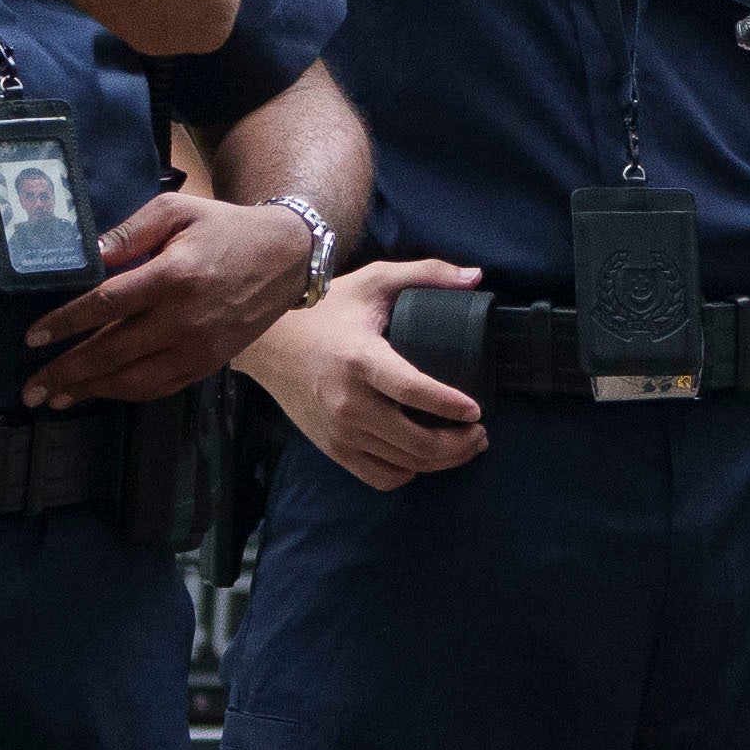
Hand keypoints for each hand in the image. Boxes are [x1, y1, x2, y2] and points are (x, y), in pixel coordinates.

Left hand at [14, 180, 323, 402]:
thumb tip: (85, 258)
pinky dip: (126, 394)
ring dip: (91, 391)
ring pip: (133, 380)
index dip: (64, 324)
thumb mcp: (176, 212)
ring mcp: (198, 347)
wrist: (286, 257)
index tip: (32, 339)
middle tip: (30, 389)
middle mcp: (184, 319)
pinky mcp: (209, 363)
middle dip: (65, 372)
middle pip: (111, 352)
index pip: (105, 305)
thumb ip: (128, 232)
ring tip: (57, 397)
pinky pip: (160, 388)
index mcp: (172, 276)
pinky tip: (101, 392)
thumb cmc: (225, 229)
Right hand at [255, 265, 488, 487]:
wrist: (269, 344)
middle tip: (481, 432)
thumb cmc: (326, 311)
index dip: (448, 404)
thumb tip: (475, 277)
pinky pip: (379, 476)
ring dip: (443, 461)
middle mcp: (348, 402)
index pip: (410, 390)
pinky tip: (424, 456)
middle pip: (415, 441)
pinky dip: (408, 472)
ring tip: (465, 444)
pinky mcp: (332, 448)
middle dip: (459, 443)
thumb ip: (426, 273)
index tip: (476, 410)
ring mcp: (339, 431)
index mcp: (360, 359)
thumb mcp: (374, 280)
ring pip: (403, 463)